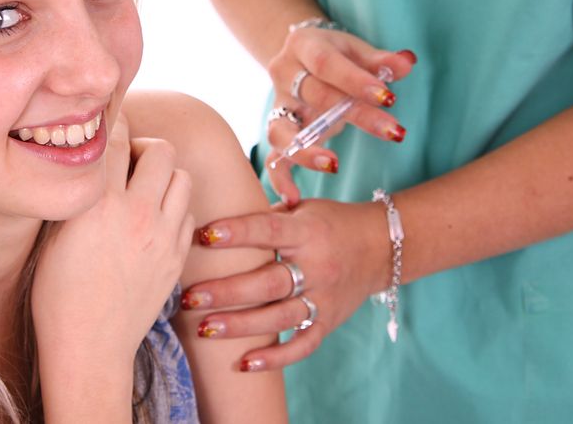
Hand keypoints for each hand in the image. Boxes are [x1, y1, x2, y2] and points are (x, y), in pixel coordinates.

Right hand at [33, 115, 195, 363]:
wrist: (89, 349)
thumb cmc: (57, 295)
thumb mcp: (53, 235)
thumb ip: (74, 191)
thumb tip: (83, 154)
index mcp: (99, 205)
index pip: (116, 137)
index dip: (109, 122)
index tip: (102, 123)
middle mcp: (138, 215)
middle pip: (162, 148)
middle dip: (143, 146)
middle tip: (126, 162)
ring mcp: (164, 237)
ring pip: (183, 177)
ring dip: (165, 174)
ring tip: (143, 189)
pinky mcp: (178, 257)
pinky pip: (188, 212)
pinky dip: (174, 206)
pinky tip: (153, 218)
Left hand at [185, 198, 388, 370]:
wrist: (382, 246)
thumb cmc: (329, 222)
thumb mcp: (302, 209)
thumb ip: (266, 216)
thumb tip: (218, 222)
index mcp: (306, 231)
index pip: (268, 230)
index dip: (237, 233)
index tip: (204, 236)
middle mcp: (316, 266)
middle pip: (268, 283)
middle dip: (227, 292)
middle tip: (190, 298)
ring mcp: (324, 298)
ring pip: (280, 317)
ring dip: (240, 326)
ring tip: (204, 329)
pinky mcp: (329, 321)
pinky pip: (302, 344)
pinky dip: (275, 357)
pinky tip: (244, 363)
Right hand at [266, 24, 415, 202]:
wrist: (301, 59)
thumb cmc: (337, 56)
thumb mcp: (357, 51)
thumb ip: (381, 61)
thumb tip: (407, 62)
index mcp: (303, 45)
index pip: (327, 63)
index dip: (356, 80)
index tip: (389, 98)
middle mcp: (283, 74)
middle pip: (316, 97)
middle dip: (357, 116)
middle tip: (394, 133)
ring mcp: (276, 106)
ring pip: (282, 130)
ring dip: (307, 151)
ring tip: (333, 166)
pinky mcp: (276, 131)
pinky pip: (273, 157)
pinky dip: (280, 179)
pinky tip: (294, 199)